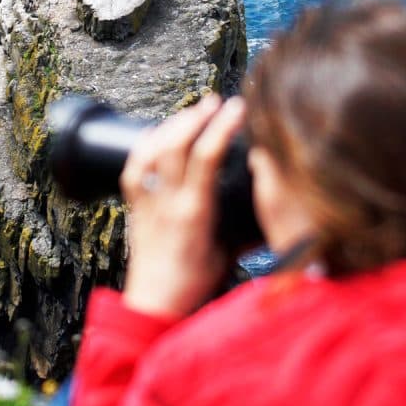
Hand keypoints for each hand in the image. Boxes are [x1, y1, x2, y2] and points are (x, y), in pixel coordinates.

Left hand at [120, 95, 247, 317]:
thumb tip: (272, 211)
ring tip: (193, 110)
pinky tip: (157, 133)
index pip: (206, 158)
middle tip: (216, 101)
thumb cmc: (194, 286)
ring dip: (173, 125)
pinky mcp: (135, 208)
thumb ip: (244, 230)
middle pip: (177, 146)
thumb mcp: (227, 255)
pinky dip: (145, 145)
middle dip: (197, 117)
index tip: (238, 109)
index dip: (221, 128)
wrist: (154, 305)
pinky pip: (133, 168)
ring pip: (153, 151)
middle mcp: (168, 203)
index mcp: (195, 213)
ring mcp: (148, 203)